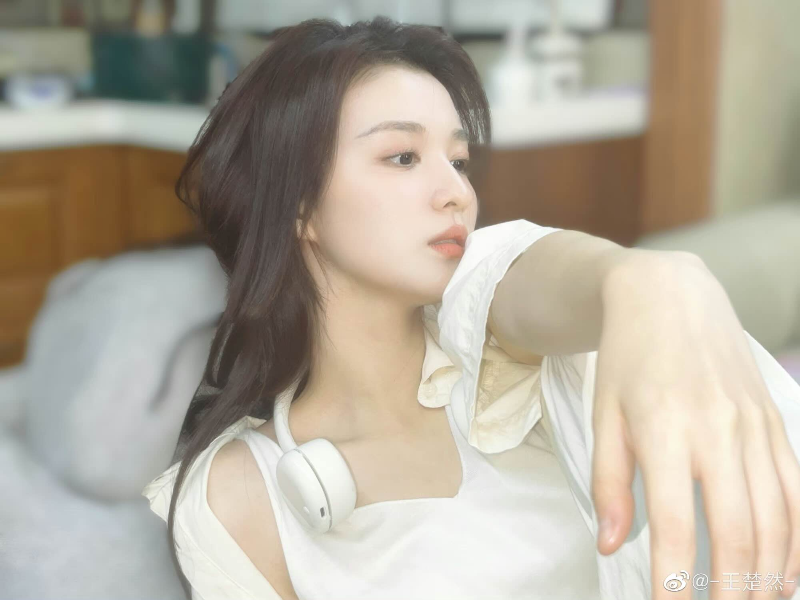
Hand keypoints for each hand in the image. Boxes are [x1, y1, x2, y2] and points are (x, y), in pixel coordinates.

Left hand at [590, 250, 799, 599]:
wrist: (670, 297)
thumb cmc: (628, 360)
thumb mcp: (604, 415)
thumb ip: (609, 482)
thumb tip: (614, 547)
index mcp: (664, 428)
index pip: (674, 523)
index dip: (674, 580)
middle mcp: (717, 430)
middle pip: (737, 529)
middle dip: (731, 590)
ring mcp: (753, 426)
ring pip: (777, 517)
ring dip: (769, 574)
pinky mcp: (774, 422)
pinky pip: (796, 489)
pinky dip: (798, 539)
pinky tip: (789, 572)